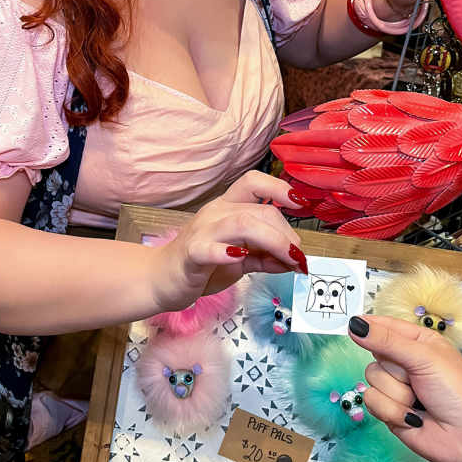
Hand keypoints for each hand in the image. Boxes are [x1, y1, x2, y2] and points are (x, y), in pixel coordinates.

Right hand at [150, 171, 306, 311]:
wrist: (160, 279)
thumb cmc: (200, 265)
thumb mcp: (240, 259)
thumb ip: (265, 256)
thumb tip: (295, 259)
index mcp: (228, 207)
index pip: (254, 182)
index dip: (280, 188)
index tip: (302, 203)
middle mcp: (216, 213)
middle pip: (259, 211)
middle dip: (286, 234)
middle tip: (298, 258)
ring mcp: (202, 231)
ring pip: (243, 223)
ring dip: (273, 241)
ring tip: (288, 260)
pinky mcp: (191, 253)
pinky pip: (209, 247)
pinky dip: (226, 251)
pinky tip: (239, 257)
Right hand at [347, 314, 461, 461]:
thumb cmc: (461, 394)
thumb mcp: (424, 357)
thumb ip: (386, 341)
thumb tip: (355, 324)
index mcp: (417, 341)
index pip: (382, 325)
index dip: (368, 327)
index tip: (354, 326)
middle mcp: (405, 363)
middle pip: (373, 354)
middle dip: (394, 370)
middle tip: (416, 378)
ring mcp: (397, 388)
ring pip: (371, 380)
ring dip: (396, 394)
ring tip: (419, 401)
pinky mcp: (390, 411)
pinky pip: (372, 402)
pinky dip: (393, 411)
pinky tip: (414, 418)